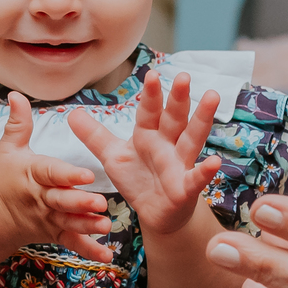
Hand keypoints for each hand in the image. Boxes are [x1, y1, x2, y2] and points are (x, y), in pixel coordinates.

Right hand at [0, 93, 110, 265]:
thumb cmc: (0, 178)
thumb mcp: (7, 149)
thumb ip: (18, 123)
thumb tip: (15, 94)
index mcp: (31, 174)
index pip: (50, 172)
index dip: (68, 174)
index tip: (87, 174)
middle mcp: (40, 198)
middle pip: (61, 200)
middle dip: (80, 202)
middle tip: (100, 202)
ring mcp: (47, 218)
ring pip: (69, 222)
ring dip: (87, 225)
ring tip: (106, 225)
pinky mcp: (53, 233)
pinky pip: (71, 243)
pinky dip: (88, 251)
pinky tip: (107, 256)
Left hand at [67, 71, 220, 239]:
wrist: (155, 213)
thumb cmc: (137, 180)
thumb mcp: (112, 157)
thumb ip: (94, 135)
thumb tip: (71, 113)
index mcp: (148, 135)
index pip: (149, 112)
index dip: (151, 95)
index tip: (152, 74)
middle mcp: (167, 145)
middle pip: (174, 118)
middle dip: (179, 98)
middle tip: (184, 76)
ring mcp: (179, 165)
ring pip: (192, 139)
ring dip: (202, 119)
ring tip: (212, 98)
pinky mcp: (186, 188)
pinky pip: (197, 178)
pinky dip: (206, 171)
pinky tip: (215, 162)